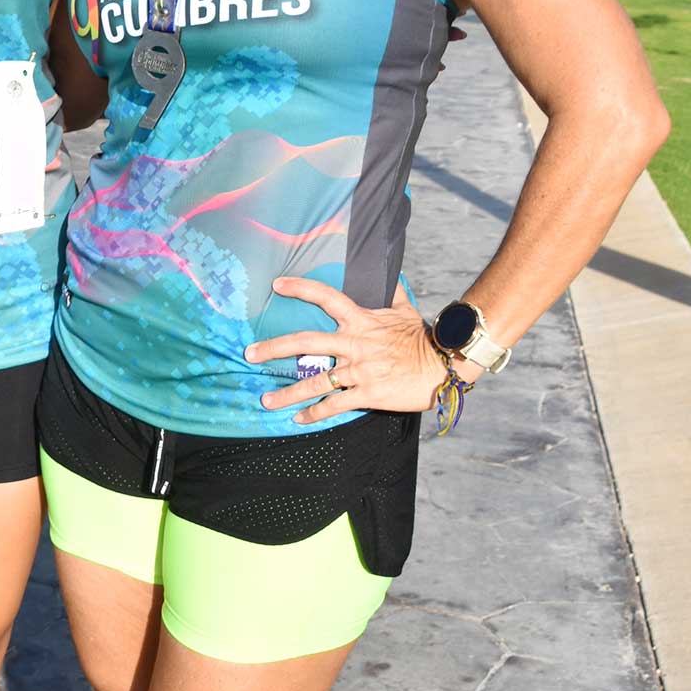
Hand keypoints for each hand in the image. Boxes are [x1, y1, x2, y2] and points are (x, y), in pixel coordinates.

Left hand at [244, 276, 475, 426]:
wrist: (441, 365)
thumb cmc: (421, 337)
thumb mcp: (404, 309)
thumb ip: (390, 292)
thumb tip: (388, 272)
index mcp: (360, 320)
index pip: (326, 297)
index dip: (301, 288)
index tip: (276, 285)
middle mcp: (354, 344)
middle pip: (306, 343)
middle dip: (273, 348)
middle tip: (249, 354)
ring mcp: (359, 370)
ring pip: (315, 382)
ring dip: (287, 392)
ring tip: (266, 400)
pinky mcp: (367, 394)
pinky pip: (335, 405)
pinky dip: (314, 413)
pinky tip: (298, 419)